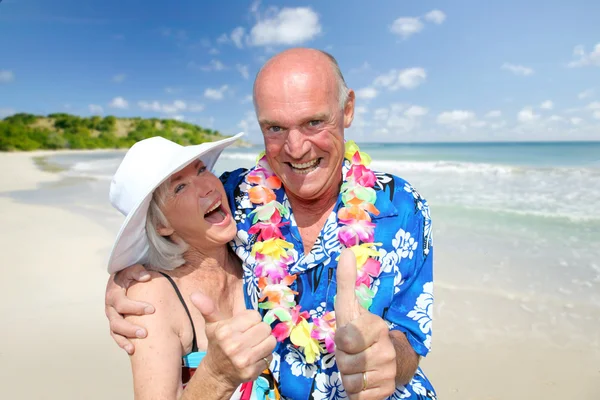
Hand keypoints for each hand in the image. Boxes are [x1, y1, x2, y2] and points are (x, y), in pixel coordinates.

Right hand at [105, 264, 154, 353]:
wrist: (120, 279)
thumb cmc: (129, 275)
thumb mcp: (131, 269)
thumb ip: (137, 271)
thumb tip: (146, 277)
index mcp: (113, 294)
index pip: (122, 303)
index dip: (136, 307)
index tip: (152, 310)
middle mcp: (110, 308)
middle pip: (116, 321)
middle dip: (130, 328)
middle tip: (145, 333)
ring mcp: (112, 317)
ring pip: (115, 331)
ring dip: (125, 339)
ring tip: (134, 347)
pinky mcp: (115, 324)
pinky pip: (116, 336)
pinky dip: (122, 343)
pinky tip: (132, 350)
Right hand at [191, 291, 276, 388]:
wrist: (217, 372)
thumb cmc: (217, 344)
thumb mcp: (212, 325)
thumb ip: (208, 308)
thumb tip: (194, 294)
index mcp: (225, 331)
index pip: (254, 316)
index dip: (251, 320)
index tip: (243, 326)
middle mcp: (234, 345)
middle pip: (265, 328)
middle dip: (259, 330)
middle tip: (249, 336)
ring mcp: (243, 360)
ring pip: (270, 341)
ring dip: (264, 343)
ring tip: (254, 346)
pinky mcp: (252, 371)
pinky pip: (269, 356)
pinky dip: (264, 356)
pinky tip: (254, 358)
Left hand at [335, 249, 396, 398]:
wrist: (387, 359)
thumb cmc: (361, 330)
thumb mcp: (350, 307)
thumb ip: (347, 282)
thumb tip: (346, 251)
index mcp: (377, 328)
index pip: (346, 339)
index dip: (341, 340)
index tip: (349, 337)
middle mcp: (386, 351)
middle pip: (346, 362)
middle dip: (343, 359)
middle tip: (351, 353)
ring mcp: (387, 373)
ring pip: (350, 381)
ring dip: (348, 375)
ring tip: (356, 365)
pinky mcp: (384, 392)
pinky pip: (357, 396)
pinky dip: (355, 391)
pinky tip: (363, 380)